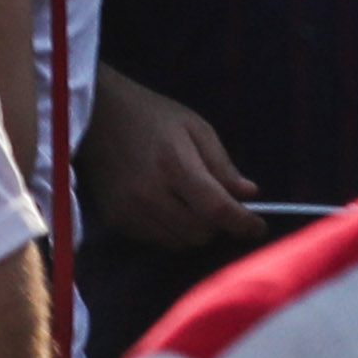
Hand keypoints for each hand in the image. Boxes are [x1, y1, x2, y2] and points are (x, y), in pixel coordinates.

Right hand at [78, 70, 268, 255]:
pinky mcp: (116, 221)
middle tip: (220, 204)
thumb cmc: (153, 116)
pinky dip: (173, 231)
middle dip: (218, 223)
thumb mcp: (195, 127)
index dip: (242, 223)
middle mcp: (150, 193)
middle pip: (200, 232)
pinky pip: (158, 241)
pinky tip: (169, 206)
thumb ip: (223, 164)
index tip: (258, 227)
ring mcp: (130, 210)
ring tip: (192, 203)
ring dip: (196, 230)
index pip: (216, 208)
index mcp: (174, 163)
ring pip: (181, 242)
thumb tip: (250, 194)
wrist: (99, 115)